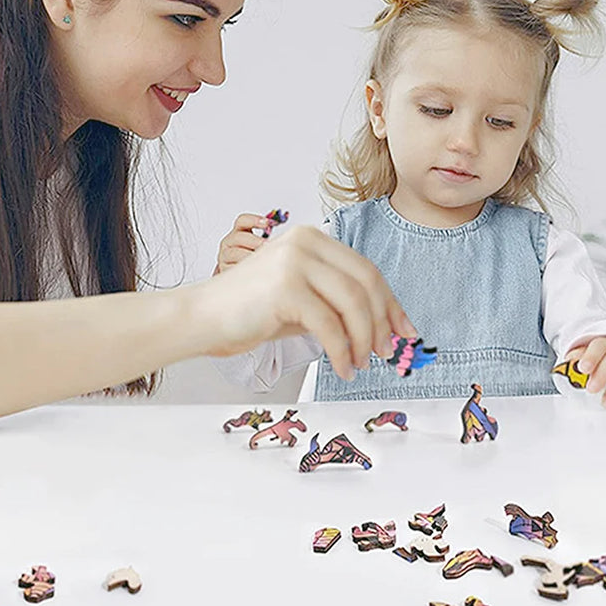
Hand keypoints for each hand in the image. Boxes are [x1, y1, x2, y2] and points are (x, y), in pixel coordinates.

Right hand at [198, 225, 415, 379]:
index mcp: (310, 238)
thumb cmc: (247, 312)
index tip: (404, 330)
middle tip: (386, 353)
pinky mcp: (285, 287)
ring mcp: (295, 261)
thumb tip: (383, 328)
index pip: (364, 269)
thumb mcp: (300, 299)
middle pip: (365, 282)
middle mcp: (305, 242)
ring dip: (364, 340)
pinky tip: (342, 367)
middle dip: (383, 322)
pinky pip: (330, 325)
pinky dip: (342, 351)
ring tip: (360, 363)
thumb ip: (336, 303)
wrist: (201, 318)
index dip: (390, 302)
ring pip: (352, 303)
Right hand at [212, 213, 271, 274]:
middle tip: (268, 246)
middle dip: (255, 241)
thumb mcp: (258, 246)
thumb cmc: (252, 257)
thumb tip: (287, 238)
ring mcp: (225, 256)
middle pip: (239, 237)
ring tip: (262, 259)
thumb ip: (268, 240)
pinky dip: (244, 268)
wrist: (239, 275)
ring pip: (235, 253)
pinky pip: (233, 268)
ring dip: (249, 255)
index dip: (254, 220)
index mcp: (238, 232)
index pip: (242, 221)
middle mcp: (229, 242)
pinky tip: (254, 270)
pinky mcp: (225, 269)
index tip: (268, 223)